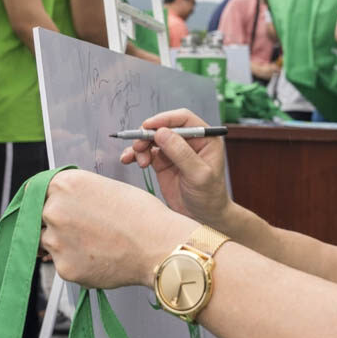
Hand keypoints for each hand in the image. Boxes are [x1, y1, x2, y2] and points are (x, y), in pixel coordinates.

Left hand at [41, 169, 190, 287]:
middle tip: (87, 228)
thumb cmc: (141, 215)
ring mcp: (56, 241)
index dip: (51, 198)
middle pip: (41, 216)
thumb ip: (77, 193)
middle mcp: (54, 210)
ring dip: (65, 243)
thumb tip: (58, 202)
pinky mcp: (64, 267)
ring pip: (48, 242)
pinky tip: (99, 257)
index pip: (39, 190)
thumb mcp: (106, 187)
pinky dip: (76, 262)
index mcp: (65, 184)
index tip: (58, 207)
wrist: (159, 246)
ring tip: (97, 243)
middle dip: (59, 222)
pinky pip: (62, 263)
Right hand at [120, 108, 231, 225]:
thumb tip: (161, 132)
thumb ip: (181, 153)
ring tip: (139, 161)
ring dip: (141, 146)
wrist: (202, 218)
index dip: (165, 119)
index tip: (148, 126)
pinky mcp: (162, 162)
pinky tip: (128, 160)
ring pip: (152, 138)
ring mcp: (174, 151)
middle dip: (148, 134)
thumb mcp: (199, 175)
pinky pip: (146, 152)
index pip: (183, 119)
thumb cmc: (209, 197)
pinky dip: (135, 154)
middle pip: (164, 127)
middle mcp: (189, 141)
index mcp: (205, 138)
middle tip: (139, 146)